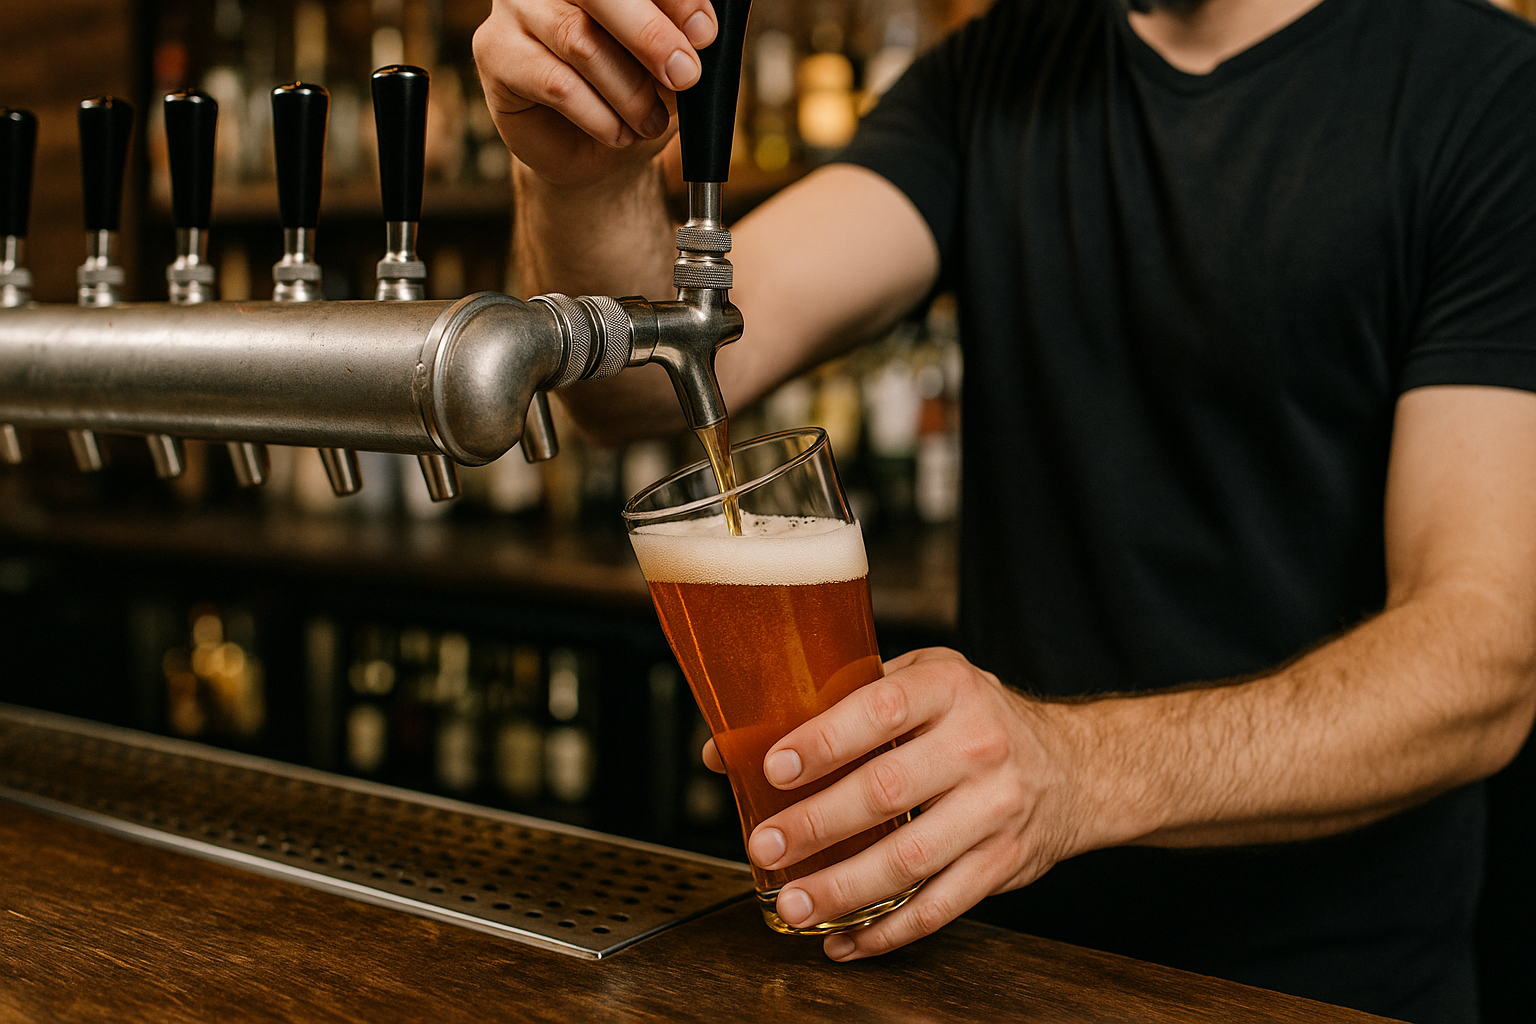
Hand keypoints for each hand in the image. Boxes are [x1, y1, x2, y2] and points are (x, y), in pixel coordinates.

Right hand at [473, 0, 716, 186]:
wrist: (591, 153)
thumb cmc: (632, 94)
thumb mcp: (670, 62)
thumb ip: (684, 36)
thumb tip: (707, 26)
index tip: (705, 34)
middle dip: (651, 36)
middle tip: (685, 76)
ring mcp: (515, 9)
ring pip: (581, 42)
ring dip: (628, 91)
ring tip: (650, 123)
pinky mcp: (494, 52)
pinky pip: (556, 84)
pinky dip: (599, 116)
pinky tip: (618, 134)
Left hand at [702, 648, 1095, 959]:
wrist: (1074, 766)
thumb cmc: (973, 718)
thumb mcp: (919, 683)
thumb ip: (836, 705)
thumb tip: (727, 750)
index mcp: (949, 687)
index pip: (881, 710)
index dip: (825, 740)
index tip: (774, 766)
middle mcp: (978, 744)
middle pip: (888, 790)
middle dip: (818, 824)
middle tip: (767, 846)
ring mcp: (995, 808)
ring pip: (912, 858)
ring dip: (845, 887)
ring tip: (794, 902)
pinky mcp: (1004, 863)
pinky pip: (940, 907)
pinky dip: (887, 931)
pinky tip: (844, 939)